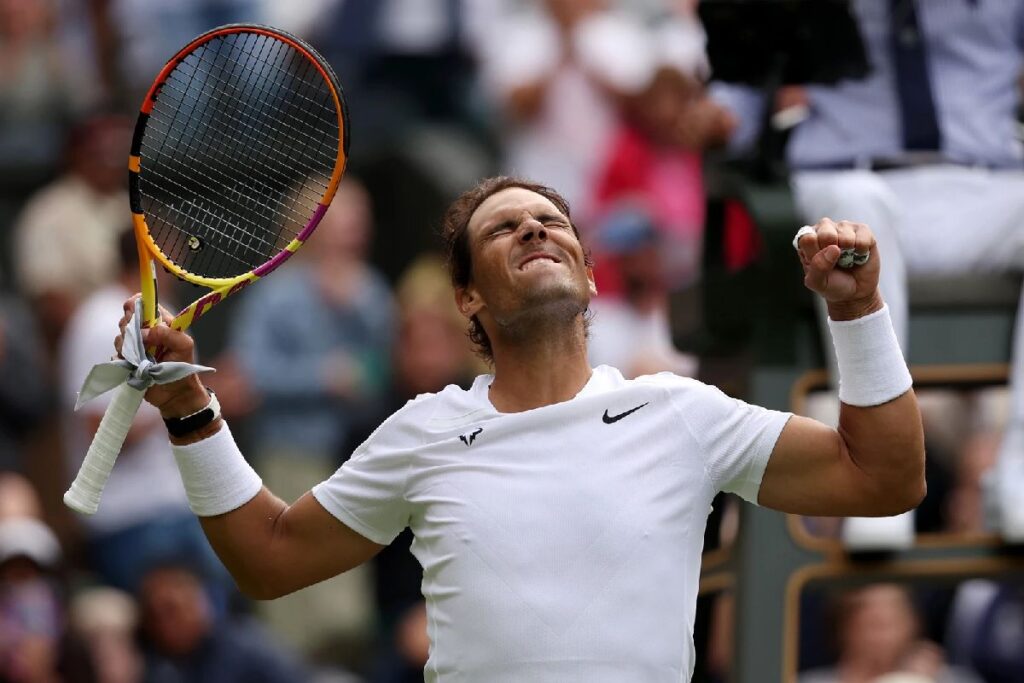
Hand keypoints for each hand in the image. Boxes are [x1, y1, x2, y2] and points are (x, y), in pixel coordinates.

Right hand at [114, 295, 208, 418]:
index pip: (142, 303)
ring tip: (142, 358)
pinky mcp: (126, 360)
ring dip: (127, 346)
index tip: (134, 314)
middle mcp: (145, 332)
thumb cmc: (183, 367)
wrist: (175, 394)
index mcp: (160, 323)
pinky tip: (133, 366)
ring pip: (119, 337)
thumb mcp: (184, 346)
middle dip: (130, 328)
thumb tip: (144, 332)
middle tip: (142, 341)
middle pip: (126, 318)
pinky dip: (121, 359)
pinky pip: (115, 354)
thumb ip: (167, 334)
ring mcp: (135, 346)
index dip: (135, 304)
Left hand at [794, 218, 883, 319]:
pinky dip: (862, 251)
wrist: (856, 292)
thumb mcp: (818, 282)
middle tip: (835, 262)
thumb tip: (834, 248)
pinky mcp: (862, 230)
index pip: (807, 238)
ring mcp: (844, 227)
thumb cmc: (832, 284)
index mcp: (808, 240)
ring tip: (847, 259)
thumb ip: (818, 267)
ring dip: (848, 253)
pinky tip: (859, 255)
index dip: (816, 253)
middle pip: (825, 233)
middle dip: (832, 252)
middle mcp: (824, 229)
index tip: (821, 264)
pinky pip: (863, 237)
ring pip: (845, 234)